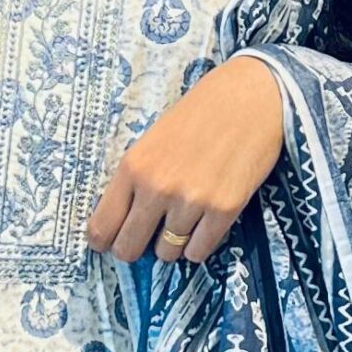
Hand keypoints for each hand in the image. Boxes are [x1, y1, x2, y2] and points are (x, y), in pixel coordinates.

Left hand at [84, 56, 285, 266]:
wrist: (250, 98)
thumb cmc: (199, 115)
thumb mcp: (152, 141)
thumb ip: (135, 180)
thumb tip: (121, 224)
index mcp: (133, 167)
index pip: (101, 227)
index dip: (103, 241)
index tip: (109, 242)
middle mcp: (157, 187)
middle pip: (129, 248)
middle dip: (133, 249)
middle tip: (145, 239)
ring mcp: (191, 201)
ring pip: (167, 253)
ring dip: (172, 243)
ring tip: (183, 220)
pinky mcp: (224, 210)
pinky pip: (198, 252)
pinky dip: (198, 245)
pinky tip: (203, 225)